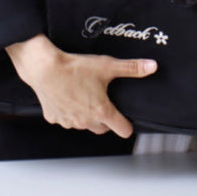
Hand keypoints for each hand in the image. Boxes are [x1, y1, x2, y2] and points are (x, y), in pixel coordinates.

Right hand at [6, 34, 156, 136]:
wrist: (44, 68)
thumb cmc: (75, 68)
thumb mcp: (107, 66)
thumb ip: (131, 68)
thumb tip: (152, 66)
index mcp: (102, 111)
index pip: (122, 129)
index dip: (127, 125)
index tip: (127, 121)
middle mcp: (86, 121)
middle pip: (103, 128)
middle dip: (106, 119)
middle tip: (104, 102)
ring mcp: (69, 122)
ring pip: (83, 125)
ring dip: (86, 116)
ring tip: (84, 96)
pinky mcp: (54, 118)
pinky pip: (66, 119)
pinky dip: (68, 112)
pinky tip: (68, 97)